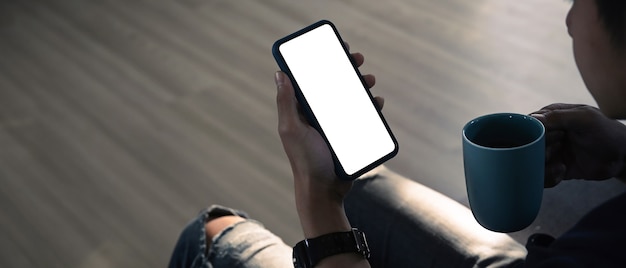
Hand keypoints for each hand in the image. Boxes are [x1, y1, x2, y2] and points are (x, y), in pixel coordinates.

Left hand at [275, 50, 381, 238]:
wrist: (325, 191)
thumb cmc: (305, 161)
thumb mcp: (292, 130)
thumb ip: (286, 103)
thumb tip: (279, 73)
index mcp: (301, 109)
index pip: (310, 77)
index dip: (321, 60)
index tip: (334, 46)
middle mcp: (317, 114)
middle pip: (332, 83)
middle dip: (345, 68)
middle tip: (357, 59)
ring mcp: (334, 124)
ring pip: (349, 96)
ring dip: (360, 84)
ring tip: (369, 79)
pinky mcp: (348, 134)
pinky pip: (361, 114)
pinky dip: (370, 105)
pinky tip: (377, 101)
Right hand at [531, 104, 625, 186]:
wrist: (623, 158)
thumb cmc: (607, 132)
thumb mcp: (585, 119)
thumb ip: (559, 117)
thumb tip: (532, 119)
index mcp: (551, 117)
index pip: (527, 123)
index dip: (532, 133)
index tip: (549, 137)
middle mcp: (547, 134)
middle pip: (526, 144)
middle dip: (537, 151)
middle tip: (555, 152)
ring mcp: (550, 151)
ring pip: (530, 161)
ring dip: (542, 166)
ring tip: (560, 166)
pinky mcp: (554, 168)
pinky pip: (540, 176)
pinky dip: (548, 177)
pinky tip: (562, 172)